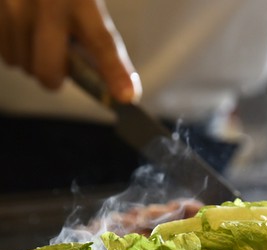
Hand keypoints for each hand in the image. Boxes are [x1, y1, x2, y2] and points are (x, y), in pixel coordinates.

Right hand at [0, 0, 140, 101]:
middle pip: (49, 69)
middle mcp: (46, 3)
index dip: (114, 71)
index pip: (101, 42)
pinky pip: (4, 51)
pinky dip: (15, 47)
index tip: (126, 95)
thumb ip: (95, 31)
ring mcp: (12, 5)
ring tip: (40, 35)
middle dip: (55, 76)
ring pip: (22, 63)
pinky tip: (24, 27)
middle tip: (61, 63)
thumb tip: (112, 79)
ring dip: (33, 59)